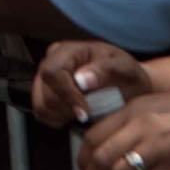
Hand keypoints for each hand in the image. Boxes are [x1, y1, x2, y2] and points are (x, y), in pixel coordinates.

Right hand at [32, 41, 152, 127]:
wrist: (128, 86)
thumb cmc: (127, 76)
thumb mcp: (125, 69)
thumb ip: (105, 70)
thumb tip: (81, 79)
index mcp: (69, 50)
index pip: (53, 72)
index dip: (67, 95)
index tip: (85, 113)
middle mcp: (52, 60)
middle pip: (45, 91)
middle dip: (68, 108)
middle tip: (90, 113)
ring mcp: (45, 77)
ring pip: (41, 104)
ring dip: (63, 115)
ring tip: (84, 113)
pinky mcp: (44, 93)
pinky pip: (41, 112)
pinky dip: (57, 119)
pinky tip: (74, 115)